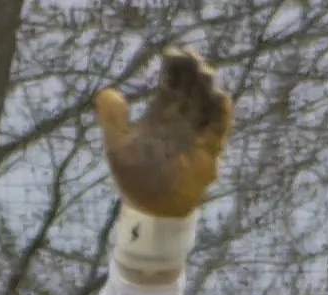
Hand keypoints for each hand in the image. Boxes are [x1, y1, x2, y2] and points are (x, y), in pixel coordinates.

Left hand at [95, 48, 233, 218]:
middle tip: (193, 58)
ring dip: (208, 89)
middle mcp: (181, 119)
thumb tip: (106, 92)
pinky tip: (221, 99)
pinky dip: (221, 115)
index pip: (171, 82)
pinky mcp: (207, 151)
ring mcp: (196, 134)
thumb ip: (113, 120)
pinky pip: (218, 130)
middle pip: (192, 88)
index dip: (174, 66)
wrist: (149, 210)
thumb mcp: (118, 147)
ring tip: (206, 73)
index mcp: (161, 114)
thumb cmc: (135, 178)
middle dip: (194, 72)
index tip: (173, 52)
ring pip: (207, 104)